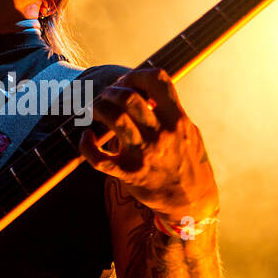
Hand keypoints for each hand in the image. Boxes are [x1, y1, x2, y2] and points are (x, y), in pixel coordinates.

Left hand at [78, 68, 218, 219]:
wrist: (191, 202)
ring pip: (114, 119)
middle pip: (129, 97)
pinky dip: (86, 145)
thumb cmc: (187, 162)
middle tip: (106, 96)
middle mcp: (161, 135)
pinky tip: (87, 137)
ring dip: (98, 108)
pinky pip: (99, 158)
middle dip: (112, 91)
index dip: (137, 75)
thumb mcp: (187, 132)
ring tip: (94, 109)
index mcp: (177, 120)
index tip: (128, 82)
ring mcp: (144, 154)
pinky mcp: (129, 174)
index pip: (157, 80)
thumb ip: (169, 111)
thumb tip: (146, 91)